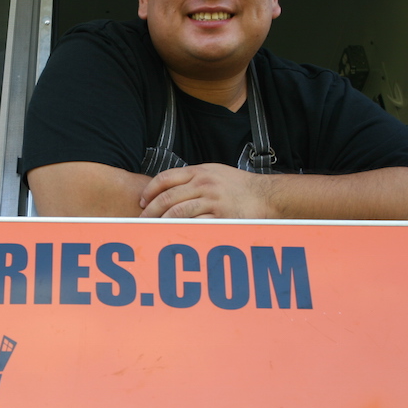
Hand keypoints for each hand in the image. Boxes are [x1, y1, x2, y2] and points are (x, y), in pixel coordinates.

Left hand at [139, 163, 271, 217]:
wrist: (266, 195)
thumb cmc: (239, 186)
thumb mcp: (215, 172)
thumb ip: (193, 177)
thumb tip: (167, 188)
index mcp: (199, 172)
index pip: (165, 178)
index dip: (149, 191)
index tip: (142, 202)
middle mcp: (204, 184)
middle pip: (167, 198)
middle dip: (150, 211)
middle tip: (141, 221)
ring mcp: (212, 200)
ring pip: (177, 212)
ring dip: (161, 223)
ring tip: (153, 230)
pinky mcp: (220, 217)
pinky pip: (194, 224)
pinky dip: (181, 230)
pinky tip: (173, 235)